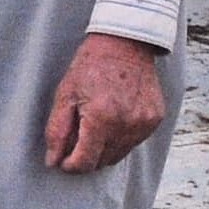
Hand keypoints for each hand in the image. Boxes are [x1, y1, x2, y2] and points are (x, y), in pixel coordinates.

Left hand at [44, 31, 166, 172]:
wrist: (125, 43)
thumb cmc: (90, 66)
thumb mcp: (64, 95)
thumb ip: (57, 131)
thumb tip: (53, 161)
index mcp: (101, 118)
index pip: (85, 162)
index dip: (70, 166)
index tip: (61, 160)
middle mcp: (126, 125)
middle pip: (102, 162)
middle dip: (86, 156)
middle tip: (75, 137)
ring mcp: (144, 124)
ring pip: (118, 155)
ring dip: (103, 149)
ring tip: (94, 124)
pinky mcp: (155, 120)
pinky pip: (134, 142)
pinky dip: (120, 138)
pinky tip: (113, 117)